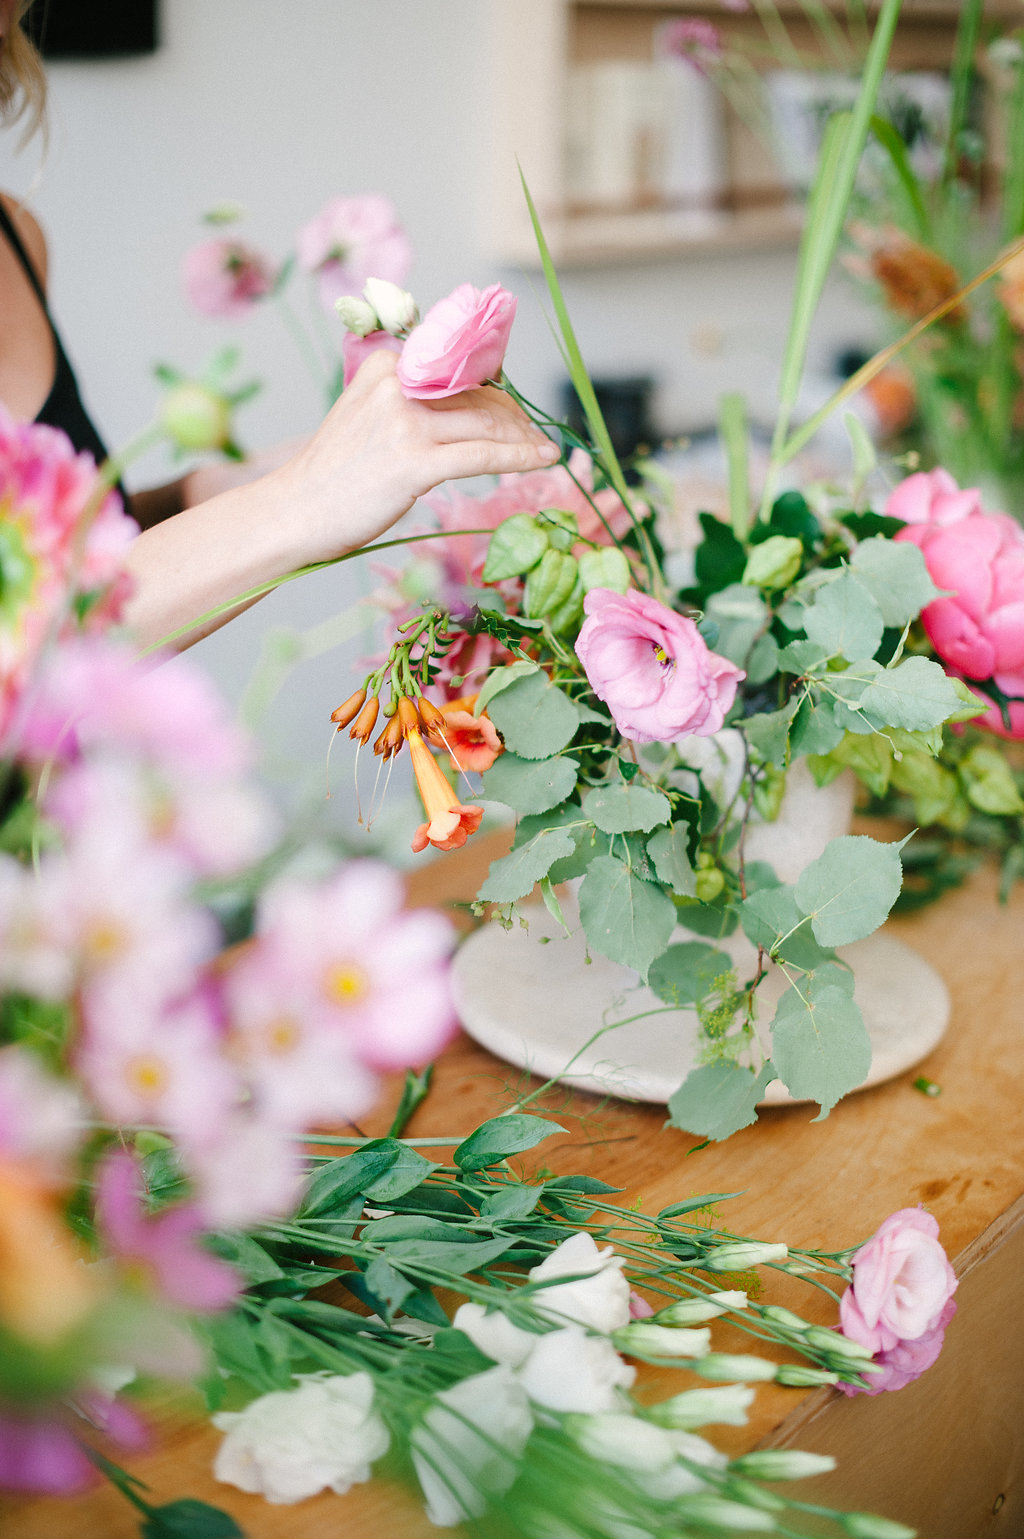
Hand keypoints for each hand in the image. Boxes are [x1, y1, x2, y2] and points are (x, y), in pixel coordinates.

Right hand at [269, 349, 559, 565]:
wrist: (297, 511)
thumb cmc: (333, 474)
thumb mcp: (365, 417)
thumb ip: (407, 403)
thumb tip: (463, 407)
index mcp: (387, 366)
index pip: (458, 368)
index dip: (495, 387)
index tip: (514, 405)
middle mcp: (398, 385)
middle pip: (477, 394)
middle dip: (513, 415)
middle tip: (533, 432)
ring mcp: (407, 424)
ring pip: (487, 422)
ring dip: (524, 437)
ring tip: (543, 449)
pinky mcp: (416, 462)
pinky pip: (484, 455)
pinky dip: (520, 456)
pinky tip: (542, 459)